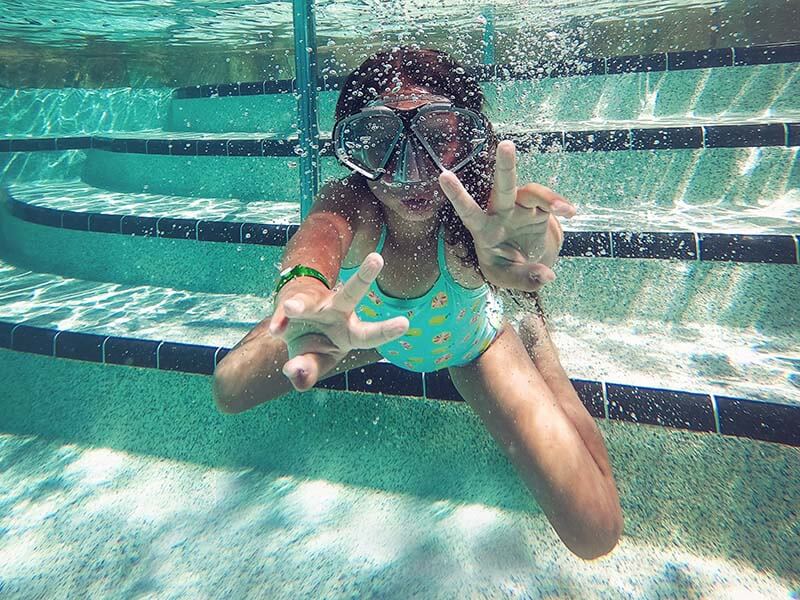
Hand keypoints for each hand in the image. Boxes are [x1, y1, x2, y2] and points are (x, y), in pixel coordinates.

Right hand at [268, 253, 408, 390]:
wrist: (291, 327)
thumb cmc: (313, 346)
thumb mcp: (314, 363)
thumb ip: (308, 371)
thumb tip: (295, 371)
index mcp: (351, 332)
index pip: (370, 334)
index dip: (386, 330)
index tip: (404, 324)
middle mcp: (336, 312)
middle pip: (351, 293)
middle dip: (364, 276)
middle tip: (376, 259)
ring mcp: (314, 305)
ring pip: (309, 300)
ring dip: (300, 304)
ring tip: (290, 309)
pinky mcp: (291, 303)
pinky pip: (283, 313)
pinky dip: (279, 322)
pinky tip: (277, 329)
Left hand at [438, 140, 575, 290]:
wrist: (526, 260)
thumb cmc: (508, 267)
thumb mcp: (510, 278)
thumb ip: (525, 279)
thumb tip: (547, 277)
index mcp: (483, 230)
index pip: (468, 212)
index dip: (457, 195)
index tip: (443, 175)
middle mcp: (500, 212)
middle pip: (502, 187)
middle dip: (504, 165)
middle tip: (506, 145)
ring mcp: (520, 207)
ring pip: (531, 191)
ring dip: (547, 196)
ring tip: (560, 208)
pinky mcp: (538, 207)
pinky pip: (549, 201)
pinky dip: (559, 205)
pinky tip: (569, 213)